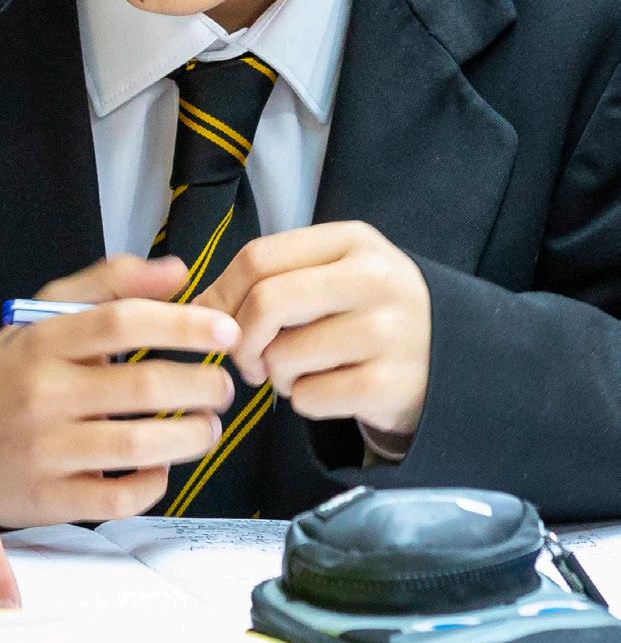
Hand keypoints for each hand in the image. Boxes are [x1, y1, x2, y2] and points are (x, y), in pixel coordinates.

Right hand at [0, 253, 239, 525]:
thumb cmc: (5, 381)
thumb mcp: (40, 318)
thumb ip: (107, 285)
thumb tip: (175, 272)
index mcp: (42, 341)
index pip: (121, 320)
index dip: (183, 323)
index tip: (224, 329)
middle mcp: (41, 392)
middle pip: (143, 386)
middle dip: (202, 385)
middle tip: (221, 386)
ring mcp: (45, 449)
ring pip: (140, 446)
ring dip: (192, 436)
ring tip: (206, 426)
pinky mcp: (49, 499)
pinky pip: (121, 497)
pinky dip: (154, 482)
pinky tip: (160, 466)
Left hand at [200, 220, 431, 440]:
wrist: (448, 360)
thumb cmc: (366, 313)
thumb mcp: (329, 276)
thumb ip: (269, 280)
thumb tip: (194, 308)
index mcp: (353, 240)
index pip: (259, 257)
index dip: (222, 294)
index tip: (214, 322)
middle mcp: (376, 278)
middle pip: (267, 302)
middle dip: (242, 340)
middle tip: (248, 362)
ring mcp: (389, 331)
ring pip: (286, 355)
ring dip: (275, 376)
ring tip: (297, 374)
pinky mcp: (393, 384)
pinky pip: (312, 398)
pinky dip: (303, 402)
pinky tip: (325, 392)